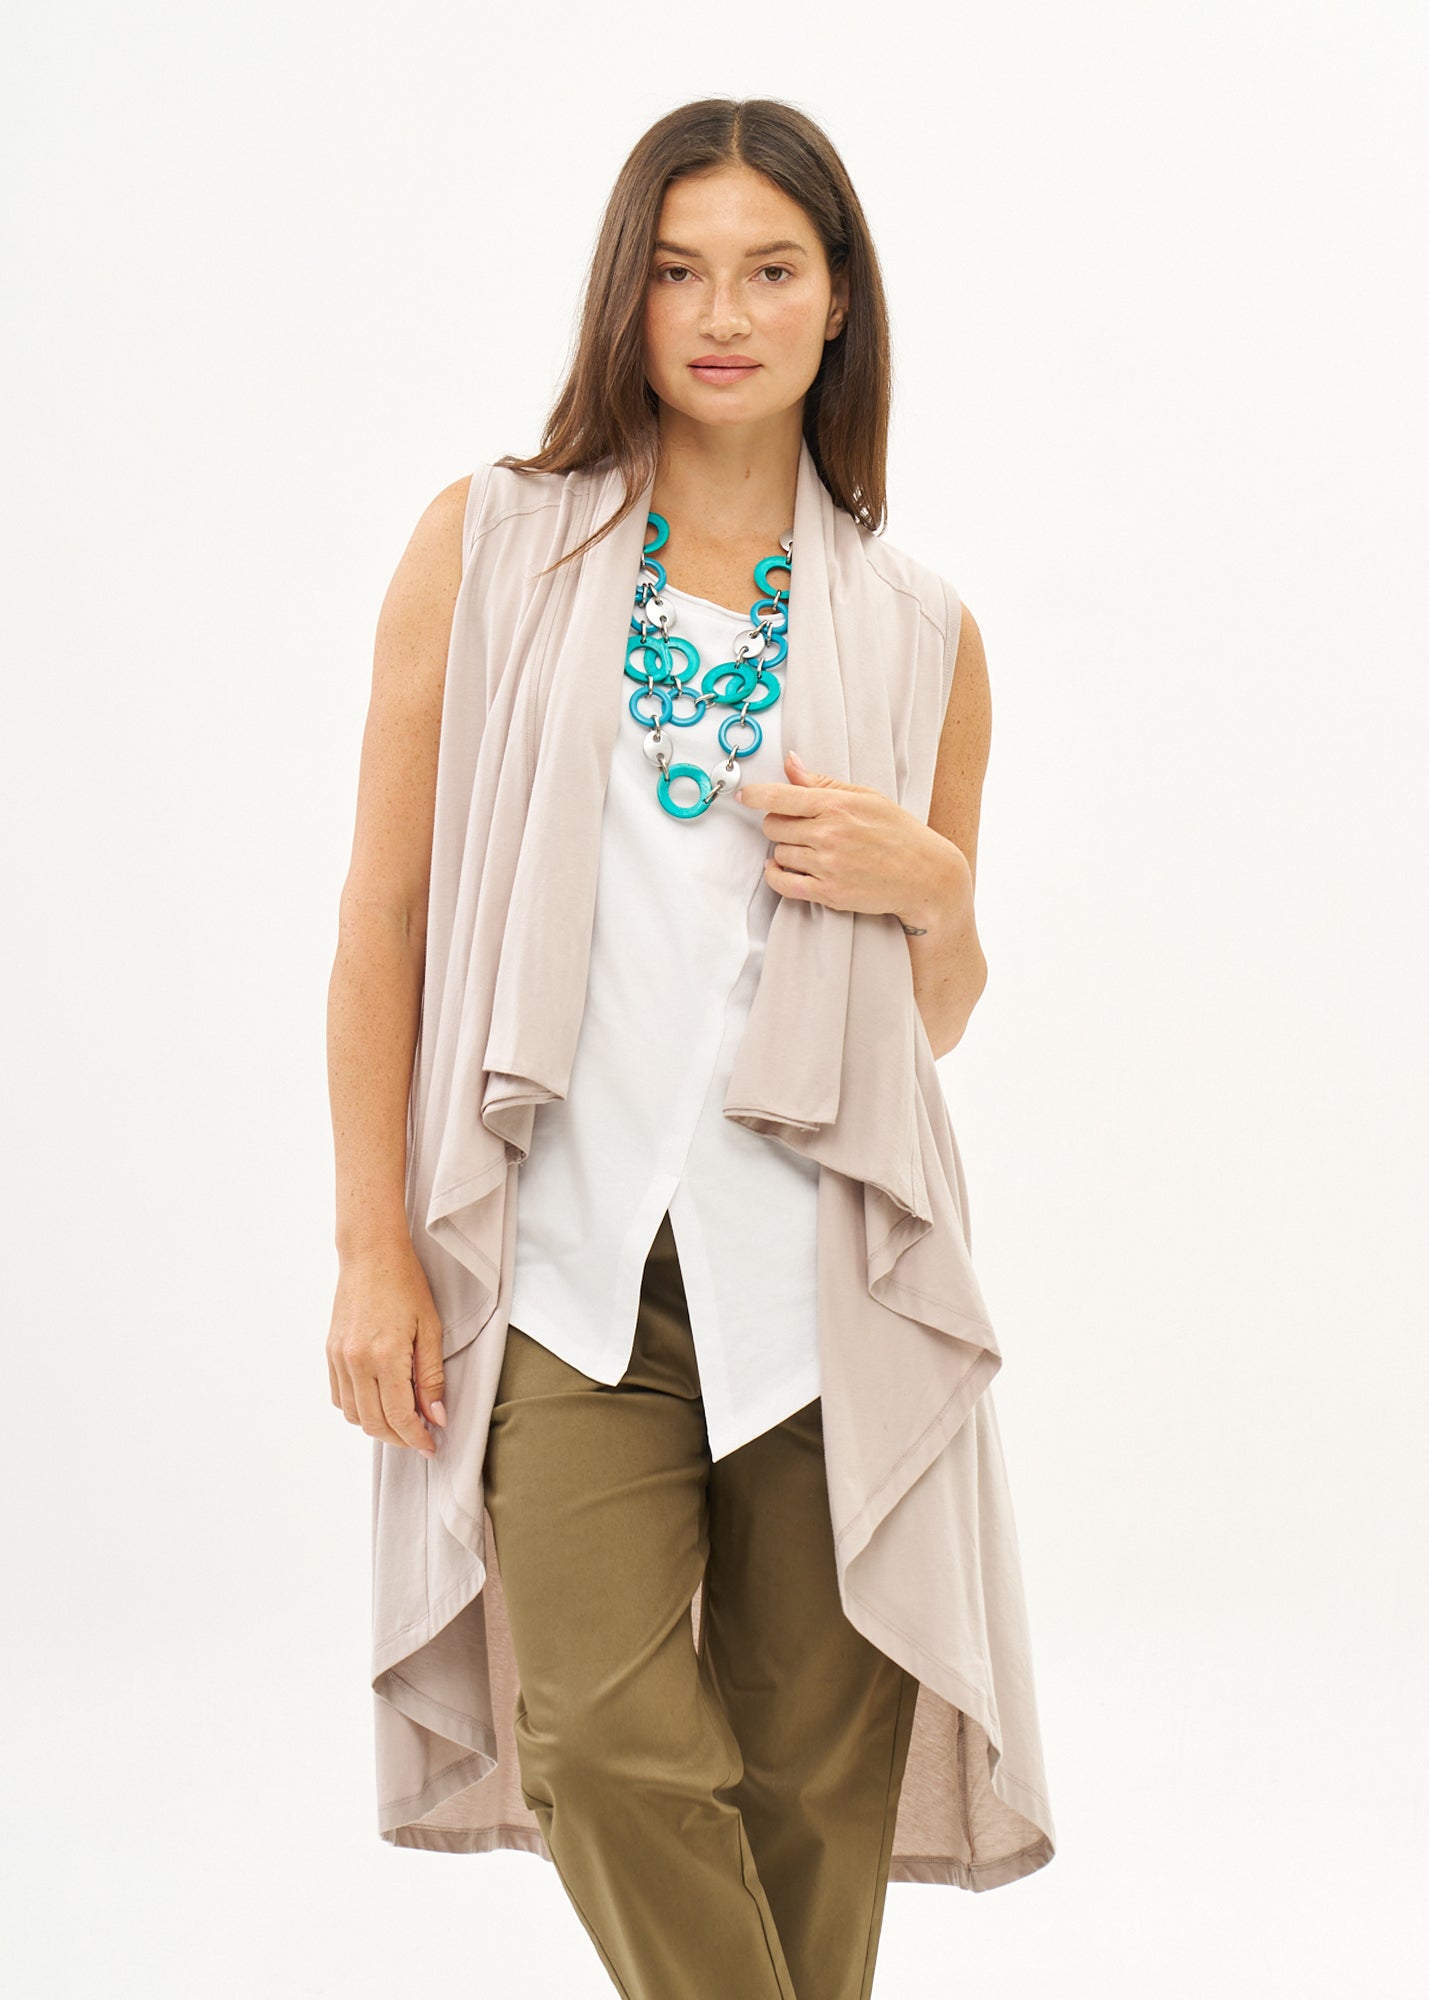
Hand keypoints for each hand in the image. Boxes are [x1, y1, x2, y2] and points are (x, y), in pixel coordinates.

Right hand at [327, 1239, 446, 1456]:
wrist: (371, 1254)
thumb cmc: (405, 1284)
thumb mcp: (430, 1329)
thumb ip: (431, 1377)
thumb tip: (435, 1416)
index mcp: (385, 1356)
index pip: (399, 1417)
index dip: (416, 1438)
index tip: (431, 1446)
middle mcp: (356, 1361)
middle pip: (374, 1423)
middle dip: (399, 1438)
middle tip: (420, 1437)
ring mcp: (339, 1358)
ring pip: (354, 1415)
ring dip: (378, 1426)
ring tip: (402, 1421)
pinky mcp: (331, 1352)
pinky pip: (340, 1396)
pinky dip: (358, 1408)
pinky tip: (378, 1401)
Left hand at [733, 748, 969, 926]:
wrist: (925, 875)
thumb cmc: (898, 832)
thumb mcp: (866, 797)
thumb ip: (823, 783)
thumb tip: (791, 762)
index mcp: (837, 806)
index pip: (780, 797)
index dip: (755, 795)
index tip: (743, 795)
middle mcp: (829, 835)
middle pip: (773, 827)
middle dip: (778, 824)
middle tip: (797, 826)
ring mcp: (827, 866)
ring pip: (778, 854)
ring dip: (784, 851)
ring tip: (807, 848)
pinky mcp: (828, 893)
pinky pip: (782, 884)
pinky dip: (775, 875)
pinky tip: (781, 869)